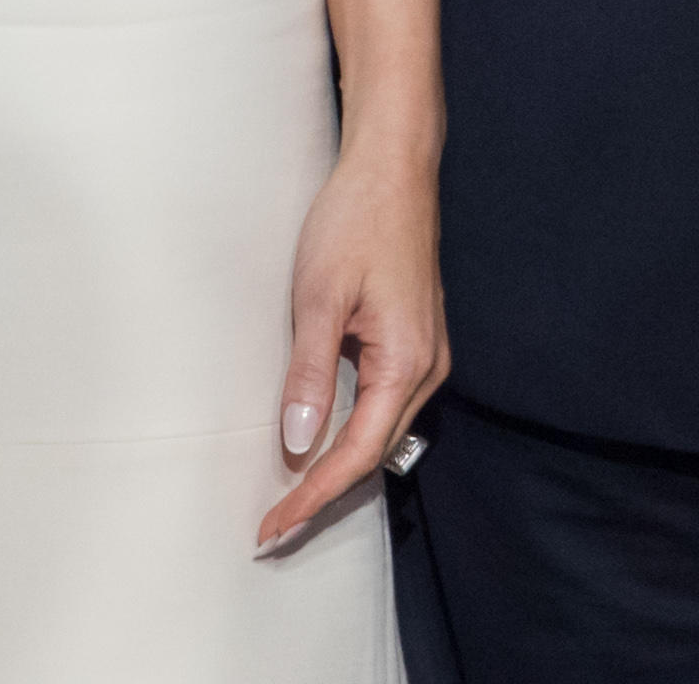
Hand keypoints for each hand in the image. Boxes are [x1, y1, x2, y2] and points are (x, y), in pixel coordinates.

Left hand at [259, 134, 447, 551]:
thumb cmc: (356, 222)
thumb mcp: (319, 297)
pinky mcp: (413, 341)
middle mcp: (425, 367)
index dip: (313, 496)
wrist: (393, 168)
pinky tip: (320, 444)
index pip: (356, 455)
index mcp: (407, 362)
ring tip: (290, 498)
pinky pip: (383, 407)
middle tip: (272, 528)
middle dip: (323, 495)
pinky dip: (350, 436)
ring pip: (380, 433)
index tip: (272, 528)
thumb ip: (310, 374)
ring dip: (337, 469)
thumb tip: (298, 443)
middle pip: (373, 454)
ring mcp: (424, 354)